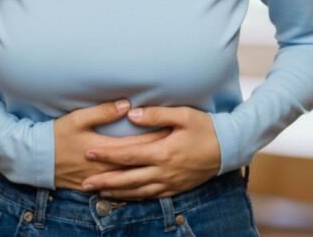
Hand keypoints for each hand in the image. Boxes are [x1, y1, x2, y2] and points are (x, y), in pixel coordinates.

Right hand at [53, 99, 171, 189]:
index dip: (157, 137)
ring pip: (133, 178)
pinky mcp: (96, 185)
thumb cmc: (56, 136)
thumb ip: (102, 112)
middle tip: (180, 147)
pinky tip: (147, 183)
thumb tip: (126, 105)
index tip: (174, 130)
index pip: (138, 144)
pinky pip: (121, 189)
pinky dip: (136, 186)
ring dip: (151, 171)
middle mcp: (106, 167)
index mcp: (104, 149)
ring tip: (170, 165)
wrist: (36, 161)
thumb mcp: (77, 119)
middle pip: (139, 161)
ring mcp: (101, 179)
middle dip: (160, 154)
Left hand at [79, 105, 221, 199]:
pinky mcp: (176, 188)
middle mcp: (164, 171)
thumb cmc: (206, 127)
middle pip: (128, 178)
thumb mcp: (183, 115)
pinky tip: (124, 196)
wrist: (228, 147)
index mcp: (163, 152)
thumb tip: (130, 114)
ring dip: (116, 192)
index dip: (107, 154)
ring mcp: (170, 182)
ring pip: (137, 191)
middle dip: (104, 180)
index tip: (89, 153)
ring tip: (97, 191)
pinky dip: (134, 197)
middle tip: (84, 182)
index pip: (128, 154)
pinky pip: (151, 196)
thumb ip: (155, 115)